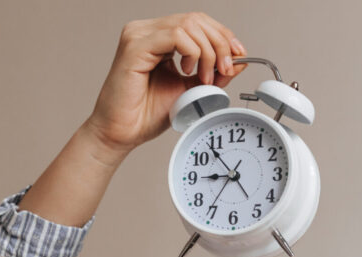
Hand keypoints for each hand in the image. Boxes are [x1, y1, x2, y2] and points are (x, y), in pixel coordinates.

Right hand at [85, 13, 247, 157]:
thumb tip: (239, 61)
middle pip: (196, 19)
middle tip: (226, 69)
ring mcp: (139, 35)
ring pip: (189, 25)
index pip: (197, 22)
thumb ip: (212, 74)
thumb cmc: (146, 114)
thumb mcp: (190, 91)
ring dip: (207, 52)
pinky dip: (192, 53)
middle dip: (220, 43)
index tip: (238, 56)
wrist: (122, 133)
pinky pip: (176, 36)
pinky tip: (189, 72)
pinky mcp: (136, 46)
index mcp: (159, 38)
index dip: (222, 35)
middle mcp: (148, 31)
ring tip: (204, 79)